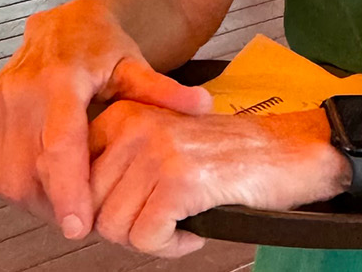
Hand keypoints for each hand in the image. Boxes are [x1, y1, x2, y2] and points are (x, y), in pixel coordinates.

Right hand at [0, 0, 211, 239]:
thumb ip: (164, 90)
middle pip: (29, 171)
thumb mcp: (136, 65)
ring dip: (32, 199)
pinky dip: (9, 183)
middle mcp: (22, 88)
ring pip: (5, 176)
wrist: (65, 23)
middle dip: (54, 204)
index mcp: (62, 79)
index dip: (68, 189)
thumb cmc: (102, 47)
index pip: (60, 145)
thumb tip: (201, 105)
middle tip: (82, 213)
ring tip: (61, 195)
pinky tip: (36, 178)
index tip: (78, 225)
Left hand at [88, 102, 348, 257]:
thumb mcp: (162, 142)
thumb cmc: (227, 154)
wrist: (286, 153)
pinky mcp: (179, 180)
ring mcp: (156, 152)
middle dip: (124, 227)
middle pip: (91, 208)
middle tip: (157, 222)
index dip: (95, 206)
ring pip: (114, 227)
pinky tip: (191, 231)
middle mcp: (136, 127)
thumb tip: (76, 207)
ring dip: (148, 239)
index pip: (75, 175)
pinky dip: (170, 247)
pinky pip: (147, 239)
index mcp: (126, 114)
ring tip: (177, 223)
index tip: (122, 212)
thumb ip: (120, 163)